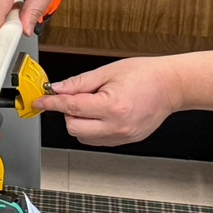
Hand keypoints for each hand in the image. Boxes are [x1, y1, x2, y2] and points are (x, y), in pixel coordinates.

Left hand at [35, 57, 184, 145]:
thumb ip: (79, 83)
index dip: (51, 103)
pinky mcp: (126, 140)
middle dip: (68, 112)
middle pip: (73, 127)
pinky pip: (97, 140)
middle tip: (77, 97)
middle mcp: (118, 126)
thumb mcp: (108, 72)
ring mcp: (123, 136)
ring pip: (83, 137)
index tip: (40, 102)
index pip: (71, 107)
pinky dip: (91, 129)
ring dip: (79, 122)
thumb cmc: (146, 75)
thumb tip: (57, 89)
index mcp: (113, 106)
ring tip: (93, 104)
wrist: (172, 86)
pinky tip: (100, 114)